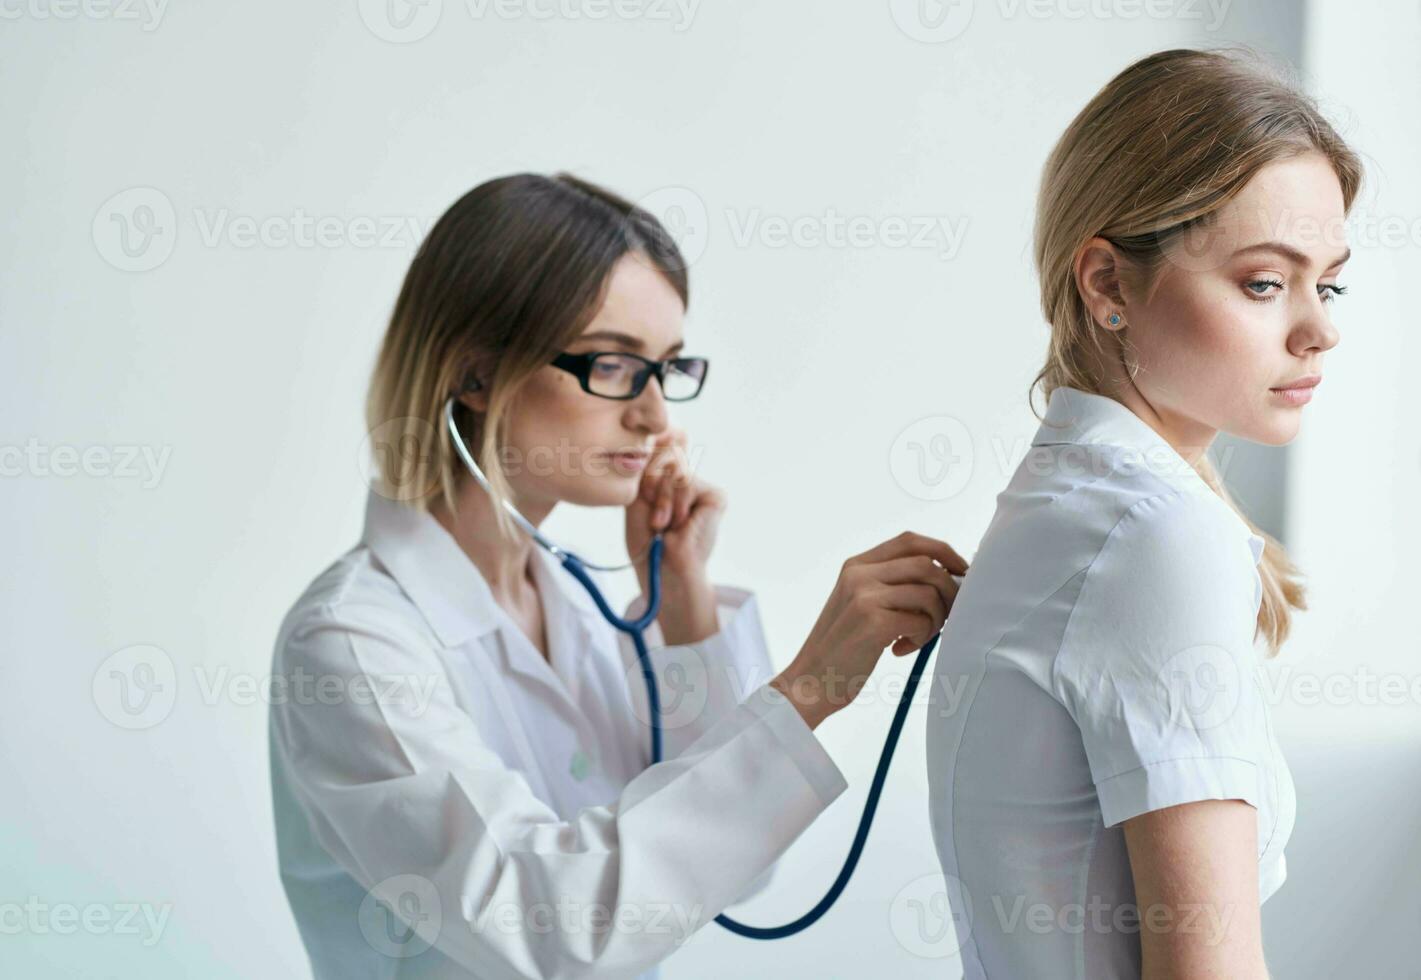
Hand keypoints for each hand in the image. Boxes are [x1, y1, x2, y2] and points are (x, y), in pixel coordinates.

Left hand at [624, 426, 724, 643]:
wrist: (660, 569)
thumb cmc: (646, 542)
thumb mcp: (638, 496)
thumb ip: (651, 464)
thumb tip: (672, 430)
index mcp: (665, 477)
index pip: (659, 443)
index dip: (649, 451)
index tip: (641, 478)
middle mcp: (684, 478)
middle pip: (665, 452)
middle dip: (651, 485)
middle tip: (653, 517)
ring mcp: (701, 486)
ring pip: (675, 468)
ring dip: (662, 500)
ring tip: (662, 525)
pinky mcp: (715, 496)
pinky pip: (688, 482)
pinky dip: (677, 504)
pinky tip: (679, 524)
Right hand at [770, 531, 967, 729]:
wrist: (812, 680)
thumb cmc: (843, 647)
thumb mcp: (860, 603)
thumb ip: (892, 585)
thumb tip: (948, 578)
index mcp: (856, 566)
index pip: (911, 541)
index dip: (943, 552)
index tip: (961, 572)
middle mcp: (859, 575)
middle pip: (927, 565)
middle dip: (949, 591)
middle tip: (947, 616)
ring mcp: (864, 596)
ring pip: (929, 594)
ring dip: (936, 620)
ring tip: (916, 637)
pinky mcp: (872, 622)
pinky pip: (921, 621)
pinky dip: (921, 638)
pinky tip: (899, 649)